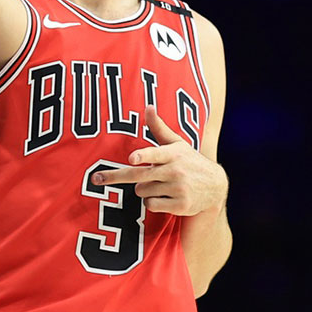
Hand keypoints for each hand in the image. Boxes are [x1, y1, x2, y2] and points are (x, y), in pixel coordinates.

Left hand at [89, 106, 227, 216]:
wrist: (215, 186)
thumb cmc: (189, 161)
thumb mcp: (177, 143)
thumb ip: (159, 127)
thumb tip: (148, 106)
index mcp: (172, 154)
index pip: (155, 154)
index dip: (143, 156)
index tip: (132, 159)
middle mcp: (175, 171)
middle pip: (138, 176)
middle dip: (116, 177)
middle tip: (96, 178)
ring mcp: (178, 189)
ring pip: (141, 191)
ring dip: (144, 190)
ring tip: (159, 185)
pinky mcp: (180, 205)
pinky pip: (151, 205)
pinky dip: (152, 202)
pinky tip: (164, 197)